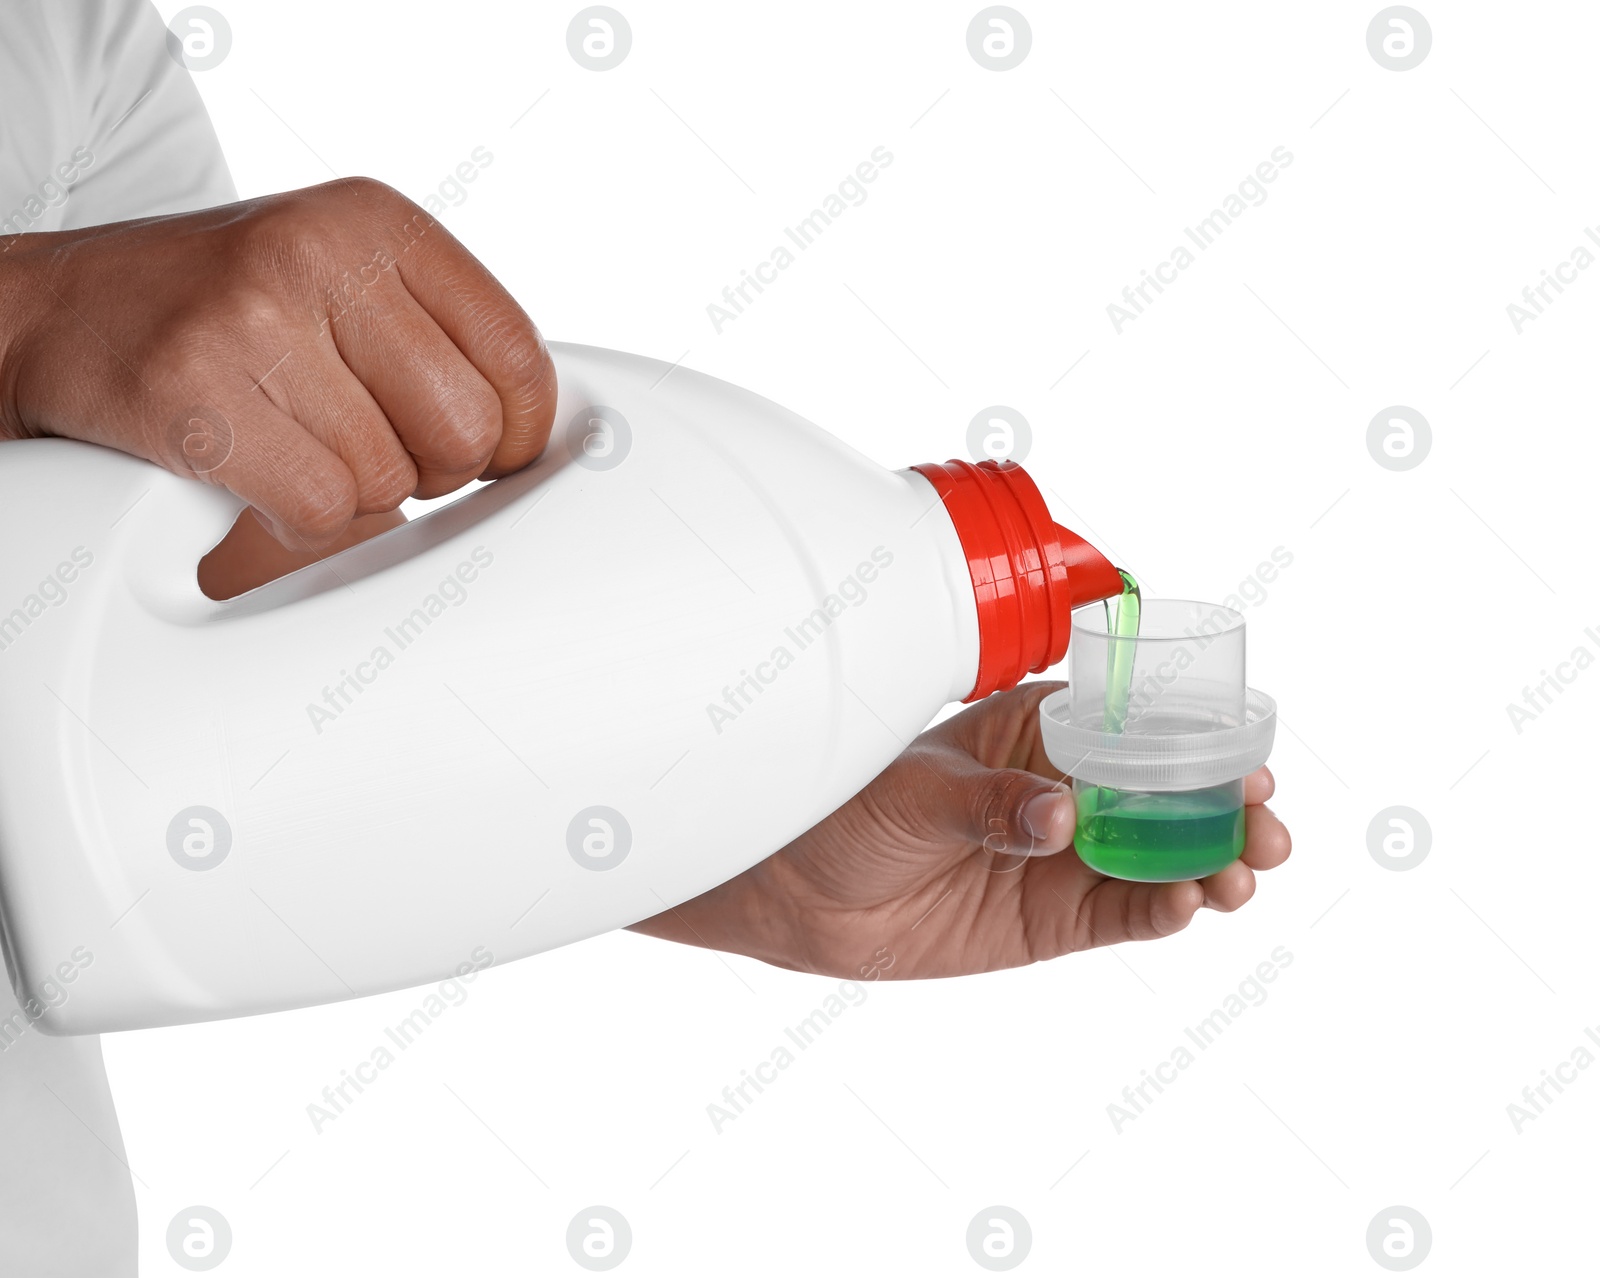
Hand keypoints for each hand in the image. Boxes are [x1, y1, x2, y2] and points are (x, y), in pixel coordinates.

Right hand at [0, 178, 554, 550]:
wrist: (59, 312)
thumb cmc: (222, 307)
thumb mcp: (344, 279)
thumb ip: (441, 336)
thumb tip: (541, 434)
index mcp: (377, 222)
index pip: (518, 354)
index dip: (516, 430)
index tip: (489, 449)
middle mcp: (319, 253)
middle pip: (465, 429)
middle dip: (433, 468)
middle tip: (376, 449)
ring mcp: (253, 319)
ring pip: (389, 481)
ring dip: (351, 493)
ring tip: (294, 444)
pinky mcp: (195, 393)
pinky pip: (320, 508)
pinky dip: (298, 518)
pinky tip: (260, 476)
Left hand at [631, 681, 1291, 978]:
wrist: (801, 892)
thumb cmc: (849, 810)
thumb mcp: (913, 791)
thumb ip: (989, 804)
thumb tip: (1059, 819)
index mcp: (1040, 731)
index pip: (1137, 724)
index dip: (1197, 738)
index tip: (1243, 754)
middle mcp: (1068, 789)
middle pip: (1169, 795)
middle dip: (1226, 806)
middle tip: (1263, 826)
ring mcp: (1068, 858)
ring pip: (1163, 857)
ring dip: (1212, 861)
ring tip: (1238, 873)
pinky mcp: (1055, 920)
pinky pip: (1124, 914)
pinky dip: (1164, 911)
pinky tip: (1188, 905)